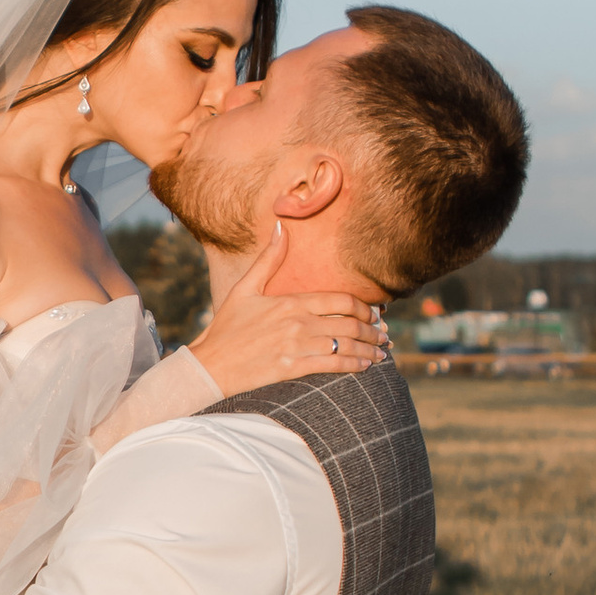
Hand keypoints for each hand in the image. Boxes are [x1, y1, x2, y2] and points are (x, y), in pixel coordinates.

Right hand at [189, 228, 389, 398]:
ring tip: (381, 352)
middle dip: (373, 330)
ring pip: (346, 344)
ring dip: (369, 349)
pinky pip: (334, 365)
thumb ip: (268, 259)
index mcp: (291, 301)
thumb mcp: (244, 288)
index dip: (364, 307)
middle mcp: (298, 322)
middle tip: (385, 334)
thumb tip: (280, 226)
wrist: (210, 363)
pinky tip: (365, 365)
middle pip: (349, 323)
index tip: (375, 314)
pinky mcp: (293, 368)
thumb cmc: (226, 326)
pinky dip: (354, 365)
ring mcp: (297, 346)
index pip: (340, 300)